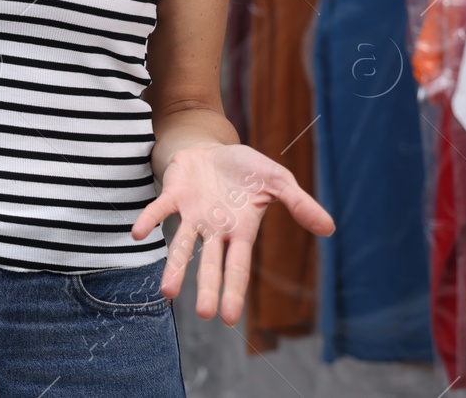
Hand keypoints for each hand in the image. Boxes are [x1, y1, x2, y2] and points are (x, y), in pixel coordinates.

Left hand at [131, 143, 334, 324]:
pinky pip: (159, 209)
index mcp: (240, 232)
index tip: (229, 317)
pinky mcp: (173, 195)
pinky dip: (149, 220)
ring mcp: (192, 215)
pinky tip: (136, 233)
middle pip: (210, 264)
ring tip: (167, 292)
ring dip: (174, 267)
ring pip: (182, 246)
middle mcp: (214, 230)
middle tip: (203, 314)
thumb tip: (329, 228)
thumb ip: (299, 204)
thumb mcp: (278, 182)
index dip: (234, 290)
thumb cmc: (245, 171)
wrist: (212, 148)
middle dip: (206, 288)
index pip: (237, 267)